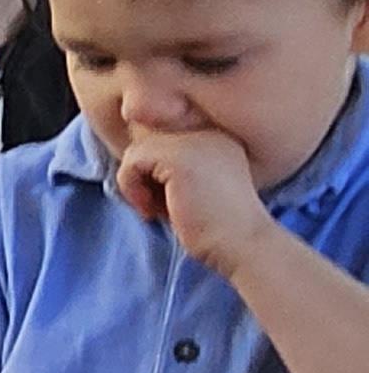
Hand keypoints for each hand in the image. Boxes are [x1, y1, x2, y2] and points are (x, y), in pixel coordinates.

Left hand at [113, 121, 272, 274]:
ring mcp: (194, 138)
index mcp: (216, 135)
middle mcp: (209, 129)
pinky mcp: (178, 156)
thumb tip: (131, 163)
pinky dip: (130, 186)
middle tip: (157, 207)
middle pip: (150, 142)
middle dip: (144, 177)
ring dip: (136, 183)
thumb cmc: (217, 228)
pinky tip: (150, 209)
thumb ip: (172, 169)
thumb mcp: (194, 188)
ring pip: (138, 149)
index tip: (164, 201)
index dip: (155, 172)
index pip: (166, 141)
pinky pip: (132, 160)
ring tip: (154, 209)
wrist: (242, 243)